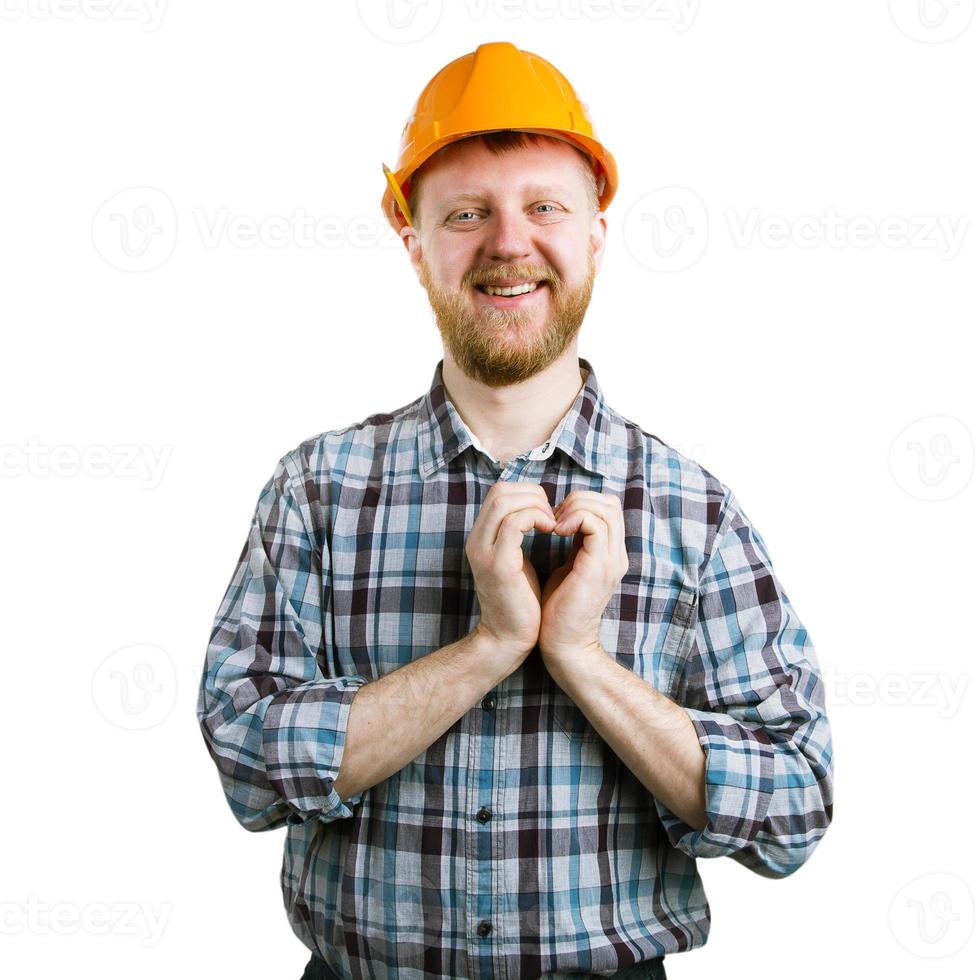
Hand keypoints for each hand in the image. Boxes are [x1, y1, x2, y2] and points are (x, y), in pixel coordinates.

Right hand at [465, 481, 557, 663]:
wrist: (508, 639)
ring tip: (553, 524)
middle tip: (553, 515)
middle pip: (500, 491)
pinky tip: (552, 531)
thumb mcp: (517, 559)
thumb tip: (538, 510)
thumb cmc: (520, 601)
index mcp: (481, 537)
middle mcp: (477, 540)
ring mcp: (484, 551)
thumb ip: (519, 534)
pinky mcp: (498, 564)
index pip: (498, 492)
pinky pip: (514, 523)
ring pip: (504, 501)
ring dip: (536, 505)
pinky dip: (536, 519)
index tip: (548, 512)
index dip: (527, 493)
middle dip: (533, 495)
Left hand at [539, 491, 629, 664]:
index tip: (554, 517)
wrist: (564, 645)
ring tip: (554, 524)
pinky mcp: (599, 567)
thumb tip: (561, 517)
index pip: (607, 507)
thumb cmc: (558, 608)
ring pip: (605, 508)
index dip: (580, 502)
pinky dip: (573, 519)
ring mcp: (611, 560)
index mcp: (609, 552)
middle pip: (610, 503)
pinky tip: (555, 532)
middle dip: (578, 500)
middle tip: (553, 517)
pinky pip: (594, 524)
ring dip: (574, 507)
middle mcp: (616, 554)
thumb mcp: (568, 566)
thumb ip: (574, 543)